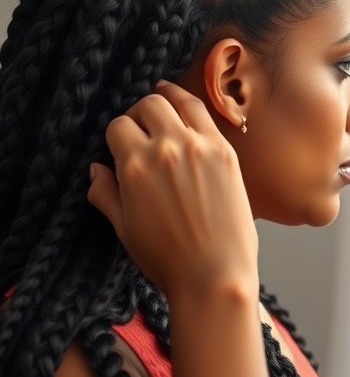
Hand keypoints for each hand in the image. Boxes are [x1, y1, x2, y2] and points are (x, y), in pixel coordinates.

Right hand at [88, 82, 258, 297]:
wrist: (215, 276)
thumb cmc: (167, 260)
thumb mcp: (124, 228)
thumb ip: (106, 193)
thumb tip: (96, 170)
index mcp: (135, 165)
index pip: (118, 127)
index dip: (117, 135)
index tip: (121, 146)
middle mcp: (167, 148)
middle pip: (147, 106)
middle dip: (139, 114)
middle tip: (142, 129)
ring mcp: (200, 146)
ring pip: (177, 101)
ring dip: (166, 100)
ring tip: (163, 105)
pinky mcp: (226, 152)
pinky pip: (206, 115)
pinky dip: (192, 107)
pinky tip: (187, 110)